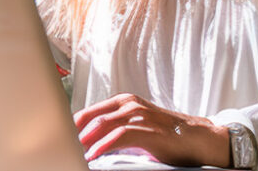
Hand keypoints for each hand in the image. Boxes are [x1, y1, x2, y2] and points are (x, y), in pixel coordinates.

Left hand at [73, 93, 229, 166]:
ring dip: (85, 141)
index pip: (88, 112)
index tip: (58, 138)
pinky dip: (103, 146)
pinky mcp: (149, 130)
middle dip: (73, 133)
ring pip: (103, 125)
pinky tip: (93, 155)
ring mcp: (139, 115)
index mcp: (123, 102)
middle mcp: (129, 104)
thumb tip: (88, 142)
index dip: (71, 126)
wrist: (199, 138)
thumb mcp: (137, 126)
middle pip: (91, 117)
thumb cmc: (167, 134)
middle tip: (61, 146)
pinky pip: (120, 137)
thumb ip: (115, 129)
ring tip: (73, 152)